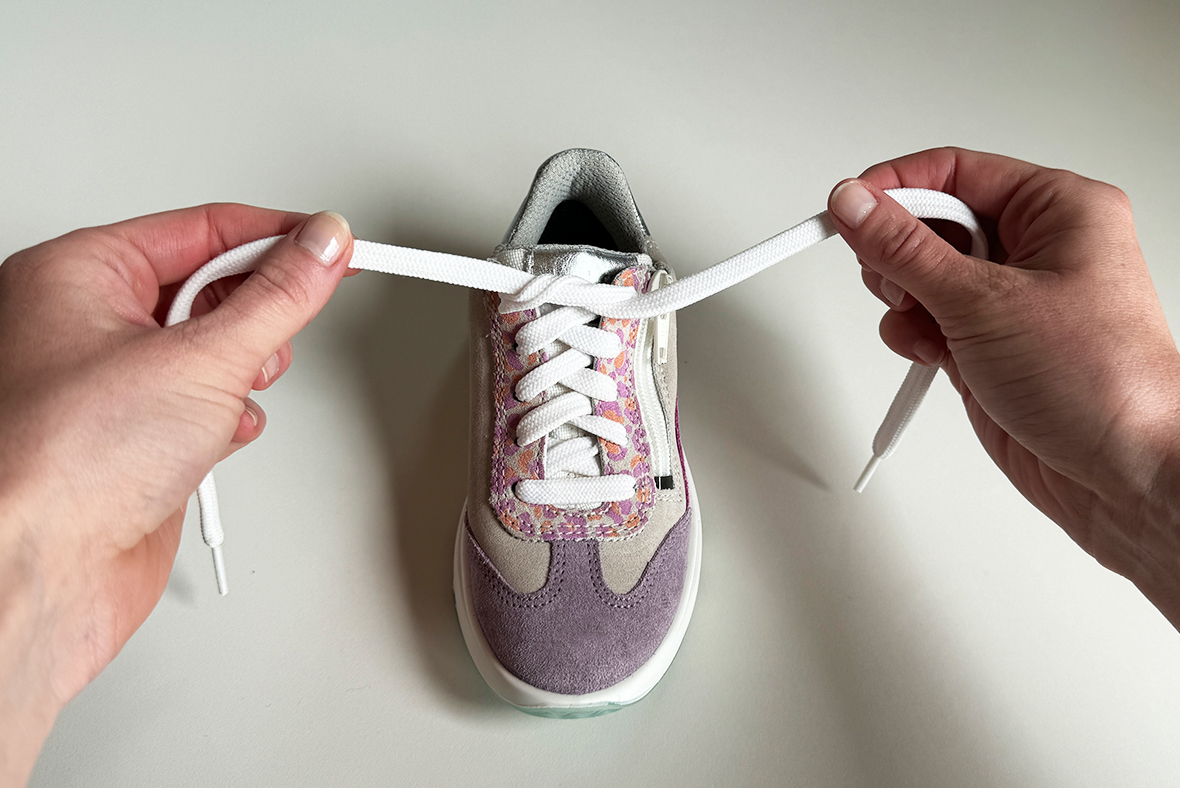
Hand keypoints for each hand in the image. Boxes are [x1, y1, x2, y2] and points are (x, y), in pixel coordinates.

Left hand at [0, 205, 354, 784]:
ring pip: (208, 348)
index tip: (330, 243)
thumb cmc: (61, 464)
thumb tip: (320, 246)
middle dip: (255, 310)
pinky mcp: (133, 437)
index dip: (275, 235)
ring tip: (235, 391)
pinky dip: (225, 415)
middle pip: (206, 285)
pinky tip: (222, 432)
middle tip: (283, 324)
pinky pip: (200, 403)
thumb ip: (277, 297)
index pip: (201, 228)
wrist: (39, 571)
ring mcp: (108, 384)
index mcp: (77, 274)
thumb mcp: (201, 358)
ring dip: (241, 370)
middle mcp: (85, 324)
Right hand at [828, 147, 1179, 627]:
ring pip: (922, 274)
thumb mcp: (984, 301)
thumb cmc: (1102, 383)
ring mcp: (1009, 299)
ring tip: (925, 325)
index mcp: (1058, 209)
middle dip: (900, 254)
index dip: (896, 186)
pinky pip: (927, 319)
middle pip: (933, 222)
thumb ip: (905, 250)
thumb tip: (855, 202)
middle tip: (896, 281)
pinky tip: (931, 354)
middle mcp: (1036, 248)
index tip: (849, 205)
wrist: (1123, 474)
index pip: (956, 172)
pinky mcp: (987, 344)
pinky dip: (914, 335)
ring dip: (906, 301)